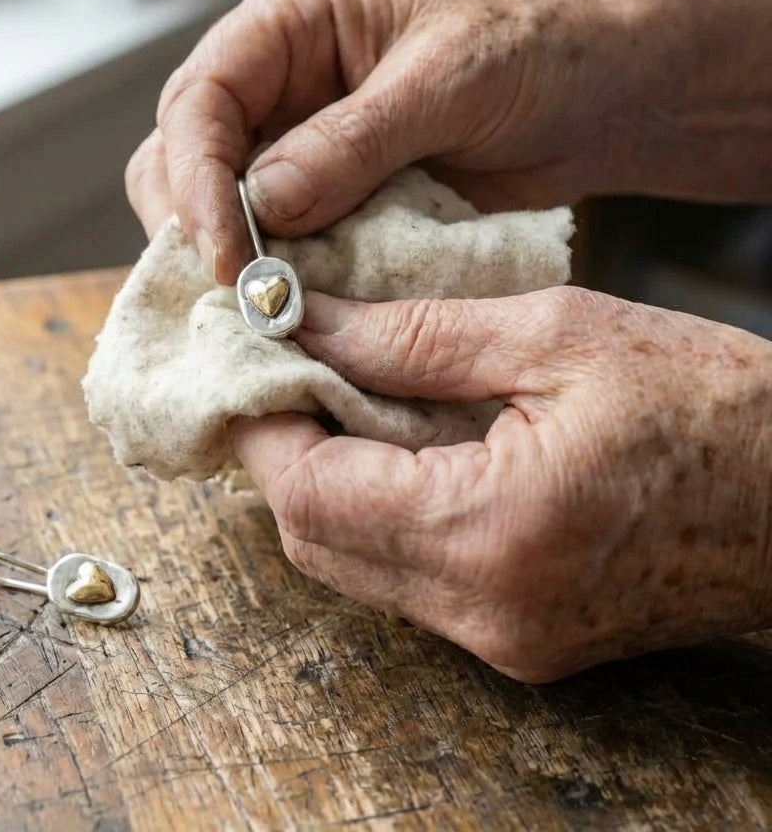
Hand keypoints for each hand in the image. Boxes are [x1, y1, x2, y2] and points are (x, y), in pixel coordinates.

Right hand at [127, 0, 627, 282]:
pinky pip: (272, 241)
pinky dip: (273, 278)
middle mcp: (275, 81)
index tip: (228, 256)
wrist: (592, 96)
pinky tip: (286, 313)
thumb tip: (263, 205)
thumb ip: (352, 143)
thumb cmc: (532, 52)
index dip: (197, 180)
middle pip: (181, 155)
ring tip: (256, 312)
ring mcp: (294, 144)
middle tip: (233, 295)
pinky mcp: (322, 199)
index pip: (200, 99)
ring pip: (214, 206)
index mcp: (292, 21)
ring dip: (226, 260)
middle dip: (193, 226)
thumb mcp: (446, 84)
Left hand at [231, 287, 771, 681]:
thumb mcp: (557, 335)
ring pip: (352, 565)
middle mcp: (485, 610)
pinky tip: (396, 448)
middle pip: (316, 541)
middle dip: (284, 453)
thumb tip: (310, 324)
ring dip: (326, 482)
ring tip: (338, 397)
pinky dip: (377, 512)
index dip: (263, 424)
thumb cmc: (711, 403)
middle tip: (288, 371)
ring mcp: (503, 638)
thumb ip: (416, 336)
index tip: (250, 360)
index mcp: (492, 533)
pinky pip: (405, 579)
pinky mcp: (519, 637)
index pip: (311, 494)